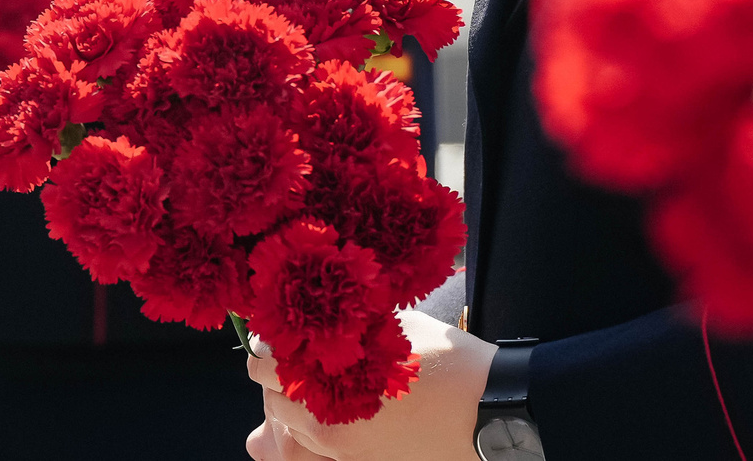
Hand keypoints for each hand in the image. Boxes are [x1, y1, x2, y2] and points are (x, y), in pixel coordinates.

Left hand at [245, 311, 494, 460]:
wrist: (491, 410)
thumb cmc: (442, 360)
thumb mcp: (389, 323)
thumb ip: (344, 319)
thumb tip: (314, 307)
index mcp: (322, 384)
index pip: (262, 366)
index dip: (268, 342)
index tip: (280, 326)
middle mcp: (325, 424)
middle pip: (273, 401)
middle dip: (279, 375)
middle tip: (302, 349)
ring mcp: (345, 450)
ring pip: (297, 428)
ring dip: (299, 402)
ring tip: (325, 374)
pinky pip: (326, 444)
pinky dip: (325, 423)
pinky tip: (350, 399)